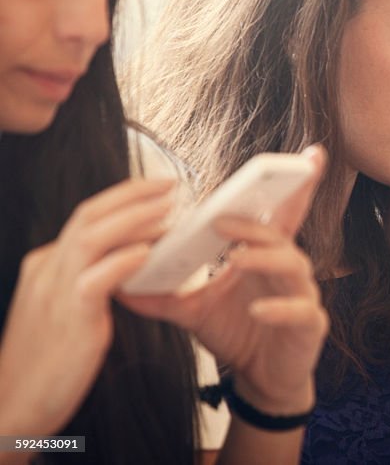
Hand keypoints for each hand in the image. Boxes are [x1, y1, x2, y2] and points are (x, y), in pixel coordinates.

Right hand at [0, 179, 174, 435]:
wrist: (12, 406)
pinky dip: (122, 261)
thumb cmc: (45, 361)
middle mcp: (46, 270)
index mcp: (45, 265)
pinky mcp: (69, 319)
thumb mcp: (61, 308)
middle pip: (87, 215)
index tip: (156, 188)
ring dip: (133, 219)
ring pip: (90, 237)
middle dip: (132, 195)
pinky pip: (95, 280)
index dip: (123, 198)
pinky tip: (148, 253)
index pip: (85, 217)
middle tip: (171, 186)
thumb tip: (125, 257)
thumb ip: (85, 279)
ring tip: (168, 210)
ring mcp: (53, 292)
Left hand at [121, 145, 328, 414]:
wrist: (262, 379)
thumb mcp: (196, 311)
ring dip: (264, 259)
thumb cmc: (239, 334)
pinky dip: (278, 309)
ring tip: (235, 260)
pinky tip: (257, 310)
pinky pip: (299, 311)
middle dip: (256, 222)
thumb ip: (164, 295)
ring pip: (292, 266)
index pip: (279, 213)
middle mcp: (289, 268)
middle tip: (221, 219)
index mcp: (266, 255)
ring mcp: (303, 295)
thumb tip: (118, 282)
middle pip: (283, 232)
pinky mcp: (310, 325)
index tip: (307, 154)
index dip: (296, 184)